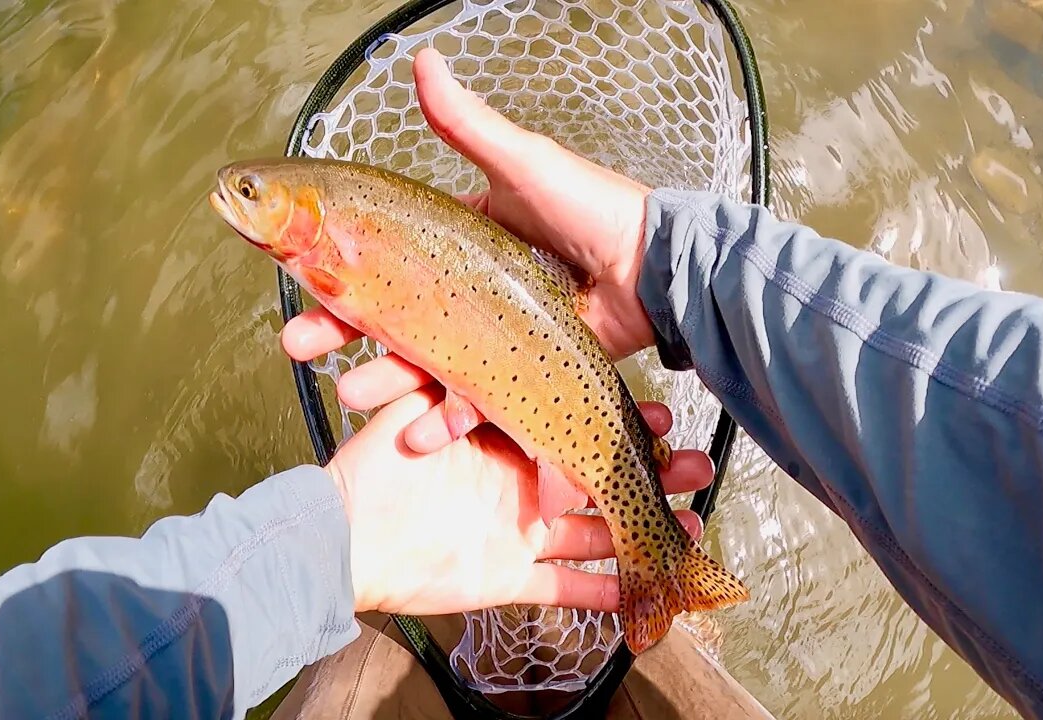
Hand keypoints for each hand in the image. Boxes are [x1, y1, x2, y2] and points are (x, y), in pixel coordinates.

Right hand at [283, 46, 658, 453]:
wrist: (657, 271)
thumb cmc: (596, 209)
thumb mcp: (524, 164)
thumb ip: (469, 124)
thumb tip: (425, 61)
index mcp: (462, 239)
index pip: (385, 256)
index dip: (340, 269)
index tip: (300, 278)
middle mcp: (469, 289)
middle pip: (390, 317)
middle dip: (340, 334)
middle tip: (300, 346)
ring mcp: (492, 335)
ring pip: (422, 366)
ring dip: (384, 382)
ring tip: (354, 394)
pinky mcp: (518, 374)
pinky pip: (474, 401)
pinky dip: (447, 419)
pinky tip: (421, 430)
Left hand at [326, 385, 709, 615]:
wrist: (344, 535)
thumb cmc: (378, 465)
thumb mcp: (428, 404)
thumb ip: (467, 377)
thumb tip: (504, 333)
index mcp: (505, 441)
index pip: (577, 428)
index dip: (624, 426)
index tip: (666, 417)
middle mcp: (519, 484)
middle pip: (598, 480)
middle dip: (651, 474)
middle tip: (698, 469)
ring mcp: (517, 533)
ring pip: (595, 533)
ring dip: (642, 531)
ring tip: (694, 528)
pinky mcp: (509, 577)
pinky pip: (565, 589)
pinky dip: (606, 591)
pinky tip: (648, 588)